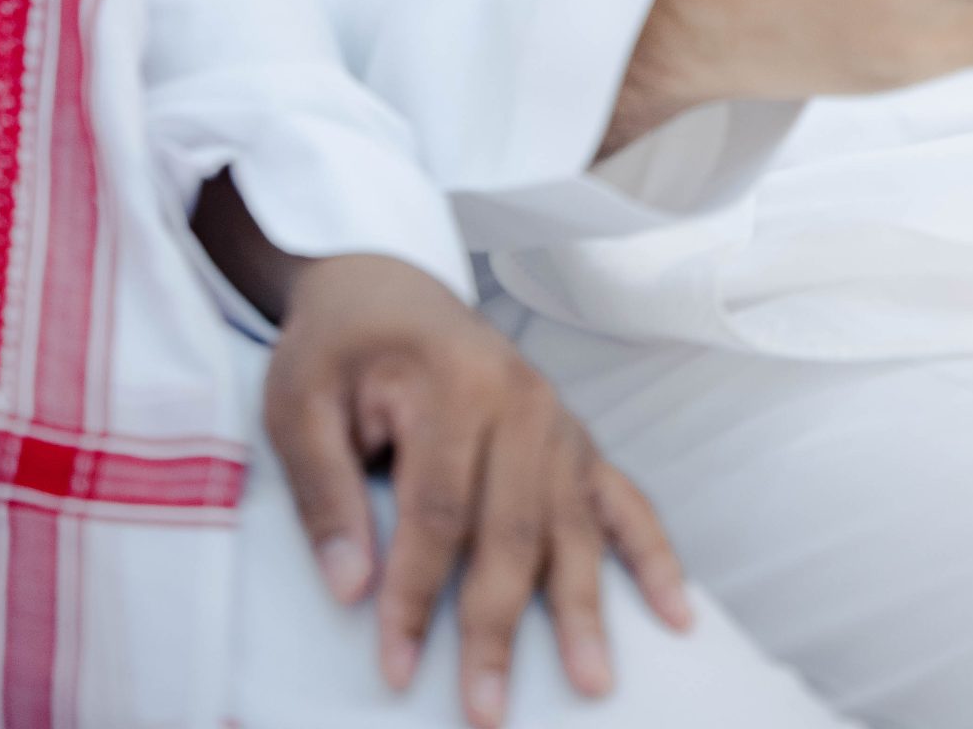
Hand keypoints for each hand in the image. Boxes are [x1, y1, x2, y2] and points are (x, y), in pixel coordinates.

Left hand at [261, 252, 689, 728]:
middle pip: (512, 529)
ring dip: (582, 609)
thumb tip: (350, 588)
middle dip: (498, 625)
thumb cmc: (338, 348)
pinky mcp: (574, 437)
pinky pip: (623, 498)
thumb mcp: (298, 402)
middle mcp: (519, 398)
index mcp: (450, 381)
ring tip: (592, 684)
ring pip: (570, 526)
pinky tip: (674, 612)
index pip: (437, 510)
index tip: (394, 666)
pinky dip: (653, 555)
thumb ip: (324, 491)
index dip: (414, 594)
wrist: (384, 285)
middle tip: (487, 709)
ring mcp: (557, 418)